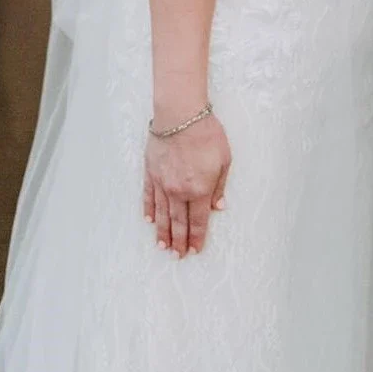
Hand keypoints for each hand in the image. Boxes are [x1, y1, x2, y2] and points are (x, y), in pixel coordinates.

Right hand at [143, 112, 230, 257]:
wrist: (180, 115)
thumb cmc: (206, 134)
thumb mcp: (224, 159)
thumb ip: (219, 186)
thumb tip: (218, 207)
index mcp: (199, 190)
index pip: (198, 221)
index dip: (197, 237)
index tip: (195, 250)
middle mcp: (179, 191)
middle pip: (178, 222)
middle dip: (179, 241)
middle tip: (178, 256)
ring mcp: (162, 183)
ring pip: (162, 214)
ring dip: (163, 232)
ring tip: (163, 247)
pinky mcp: (150, 173)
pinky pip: (149, 197)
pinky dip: (149, 211)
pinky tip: (150, 221)